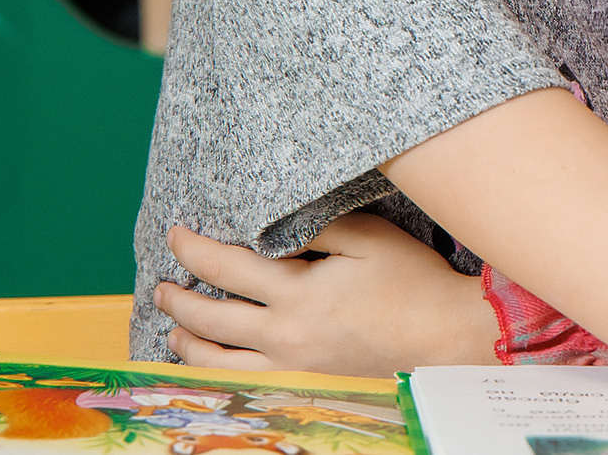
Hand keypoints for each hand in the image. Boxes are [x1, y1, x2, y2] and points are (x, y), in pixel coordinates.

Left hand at [156, 214, 497, 375]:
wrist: (446, 337)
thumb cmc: (412, 281)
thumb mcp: (368, 237)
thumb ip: (314, 228)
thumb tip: (269, 224)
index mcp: (298, 292)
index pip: (226, 267)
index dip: (193, 249)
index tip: (175, 234)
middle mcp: (285, 333)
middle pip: (210, 318)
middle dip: (177, 300)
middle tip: (161, 285)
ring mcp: (292, 364)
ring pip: (218, 360)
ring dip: (187, 341)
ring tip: (174, 327)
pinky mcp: (304, 381)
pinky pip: (244, 382)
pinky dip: (216, 372)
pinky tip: (211, 363)